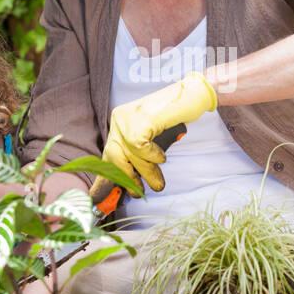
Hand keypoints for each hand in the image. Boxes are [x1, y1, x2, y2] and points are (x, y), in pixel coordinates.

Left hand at [89, 71, 216, 202]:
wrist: (193, 95)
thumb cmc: (175, 117)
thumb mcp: (151, 137)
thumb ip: (138, 154)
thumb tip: (128, 181)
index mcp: (118, 122)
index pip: (107, 154)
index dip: (104, 178)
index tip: (99, 197)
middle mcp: (119, 118)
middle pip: (114, 156)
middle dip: (126, 178)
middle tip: (136, 192)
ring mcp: (129, 117)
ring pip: (130, 154)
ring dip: (146, 173)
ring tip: (158, 183)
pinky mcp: (141, 118)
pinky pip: (141, 148)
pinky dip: (153, 157)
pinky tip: (162, 157)